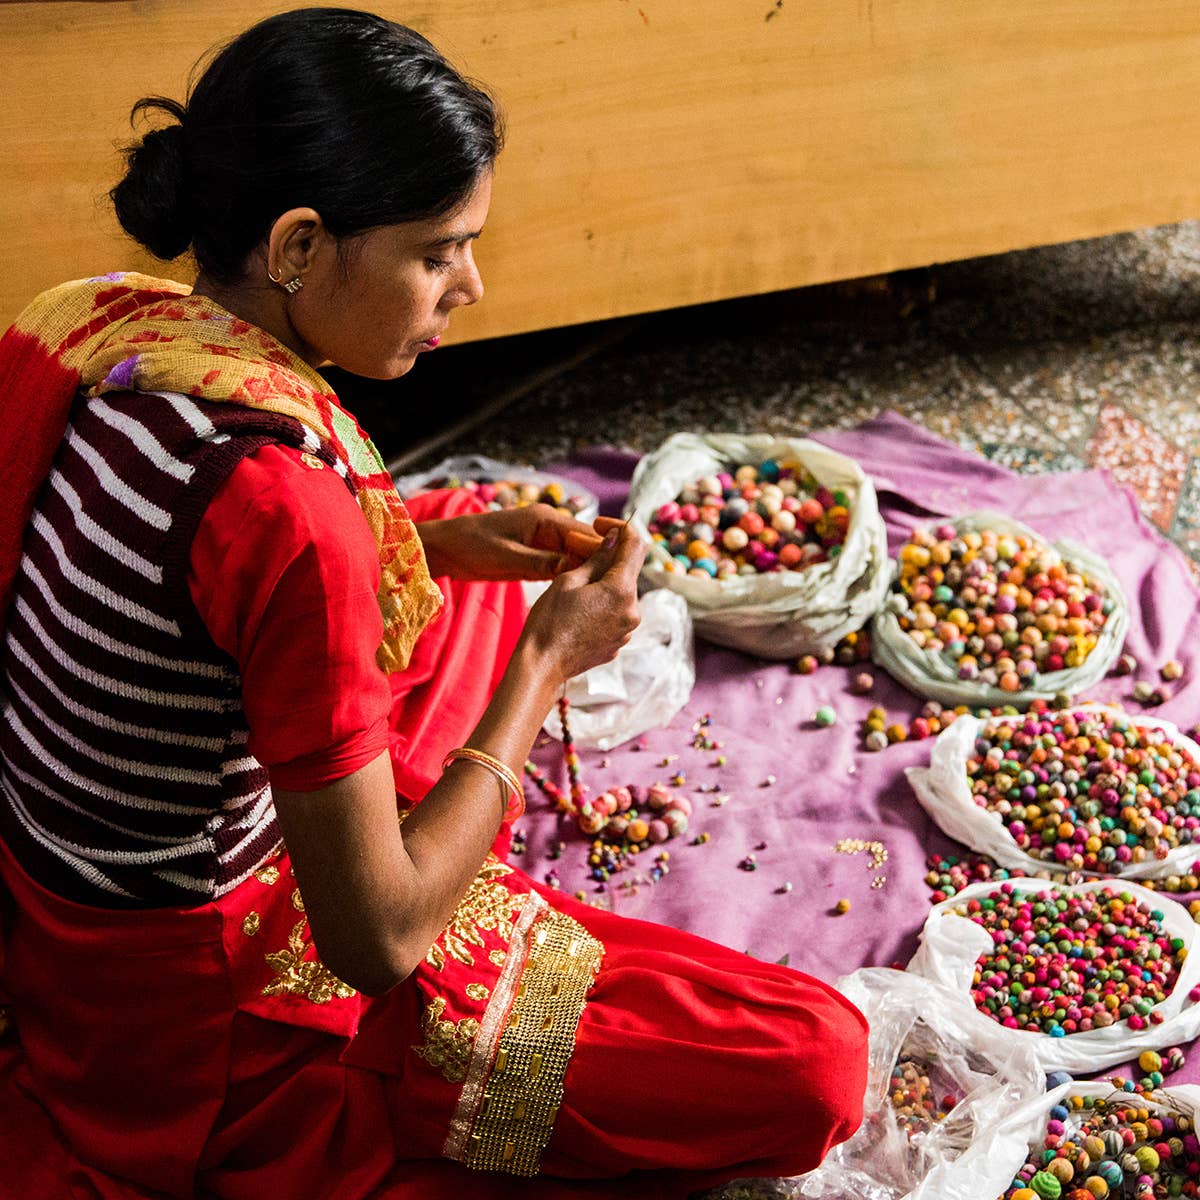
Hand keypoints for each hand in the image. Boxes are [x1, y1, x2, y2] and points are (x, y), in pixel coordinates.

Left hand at [416, 504, 605, 581]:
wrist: (445, 548)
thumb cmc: (471, 547)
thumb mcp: (508, 558)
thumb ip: (543, 563)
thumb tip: (577, 570)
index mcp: (545, 520)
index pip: (586, 535)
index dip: (605, 553)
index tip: (621, 576)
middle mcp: (549, 528)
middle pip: (586, 546)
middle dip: (601, 566)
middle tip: (618, 592)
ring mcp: (543, 543)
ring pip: (576, 558)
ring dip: (588, 574)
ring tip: (605, 597)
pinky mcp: (536, 557)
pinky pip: (562, 566)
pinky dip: (573, 578)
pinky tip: (584, 596)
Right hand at [516, 520, 645, 684]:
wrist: (541, 666)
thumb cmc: (548, 621)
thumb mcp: (568, 580)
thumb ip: (598, 557)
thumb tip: (615, 538)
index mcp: (621, 590)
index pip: (635, 546)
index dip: (621, 529)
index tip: (601, 524)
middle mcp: (632, 611)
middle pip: (628, 571)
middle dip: (609, 559)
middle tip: (579, 557)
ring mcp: (627, 630)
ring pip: (621, 594)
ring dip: (604, 583)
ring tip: (574, 588)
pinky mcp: (618, 643)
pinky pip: (615, 614)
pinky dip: (602, 605)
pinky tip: (578, 610)